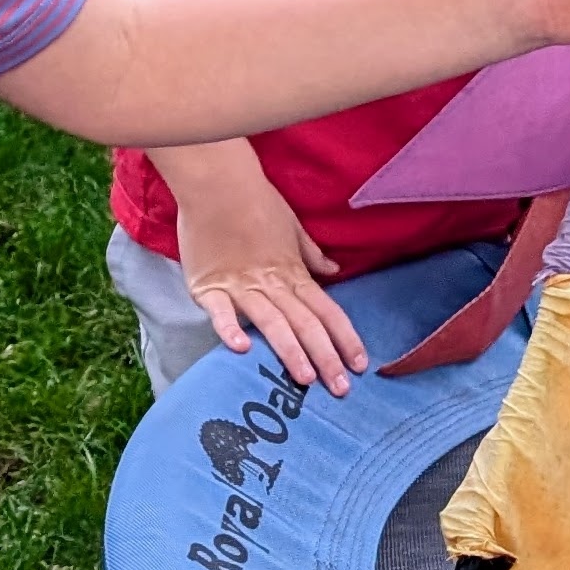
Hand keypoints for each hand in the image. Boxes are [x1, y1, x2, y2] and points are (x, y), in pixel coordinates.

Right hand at [160, 140, 369, 395]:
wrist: (217, 181)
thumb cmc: (256, 201)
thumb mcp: (292, 227)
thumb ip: (311, 254)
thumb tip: (334, 272)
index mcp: (293, 272)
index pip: (327, 310)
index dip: (345, 338)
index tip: (360, 364)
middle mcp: (271, 283)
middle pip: (305, 324)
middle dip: (326, 357)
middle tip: (341, 389)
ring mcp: (240, 285)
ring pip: (272, 322)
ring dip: (290, 351)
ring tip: (305, 379)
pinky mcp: (208, 285)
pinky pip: (220, 311)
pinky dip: (230, 328)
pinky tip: (242, 349)